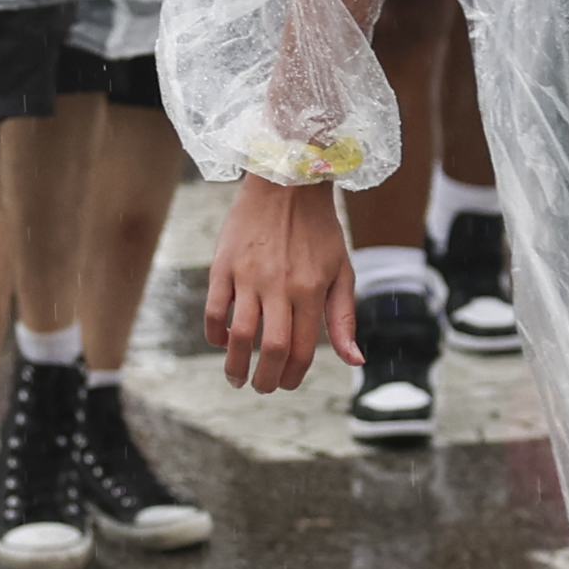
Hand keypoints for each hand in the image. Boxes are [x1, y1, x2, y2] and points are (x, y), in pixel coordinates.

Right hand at [207, 174, 352, 390]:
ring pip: (238, 336)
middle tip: (261, 387)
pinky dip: (215, 334)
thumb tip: (354, 361)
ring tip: (236, 378)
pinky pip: (214, 310)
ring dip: (234, 366)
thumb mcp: (342, 271)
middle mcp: (281, 286)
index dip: (292, 376)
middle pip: (270, 350)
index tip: (286, 383)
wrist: (288, 180)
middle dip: (265, 380)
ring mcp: (249, 276)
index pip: (300, 350)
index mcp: (312, 290)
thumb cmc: (319, 229)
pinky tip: (221, 341)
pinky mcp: (224, 265)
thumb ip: (344, 318)